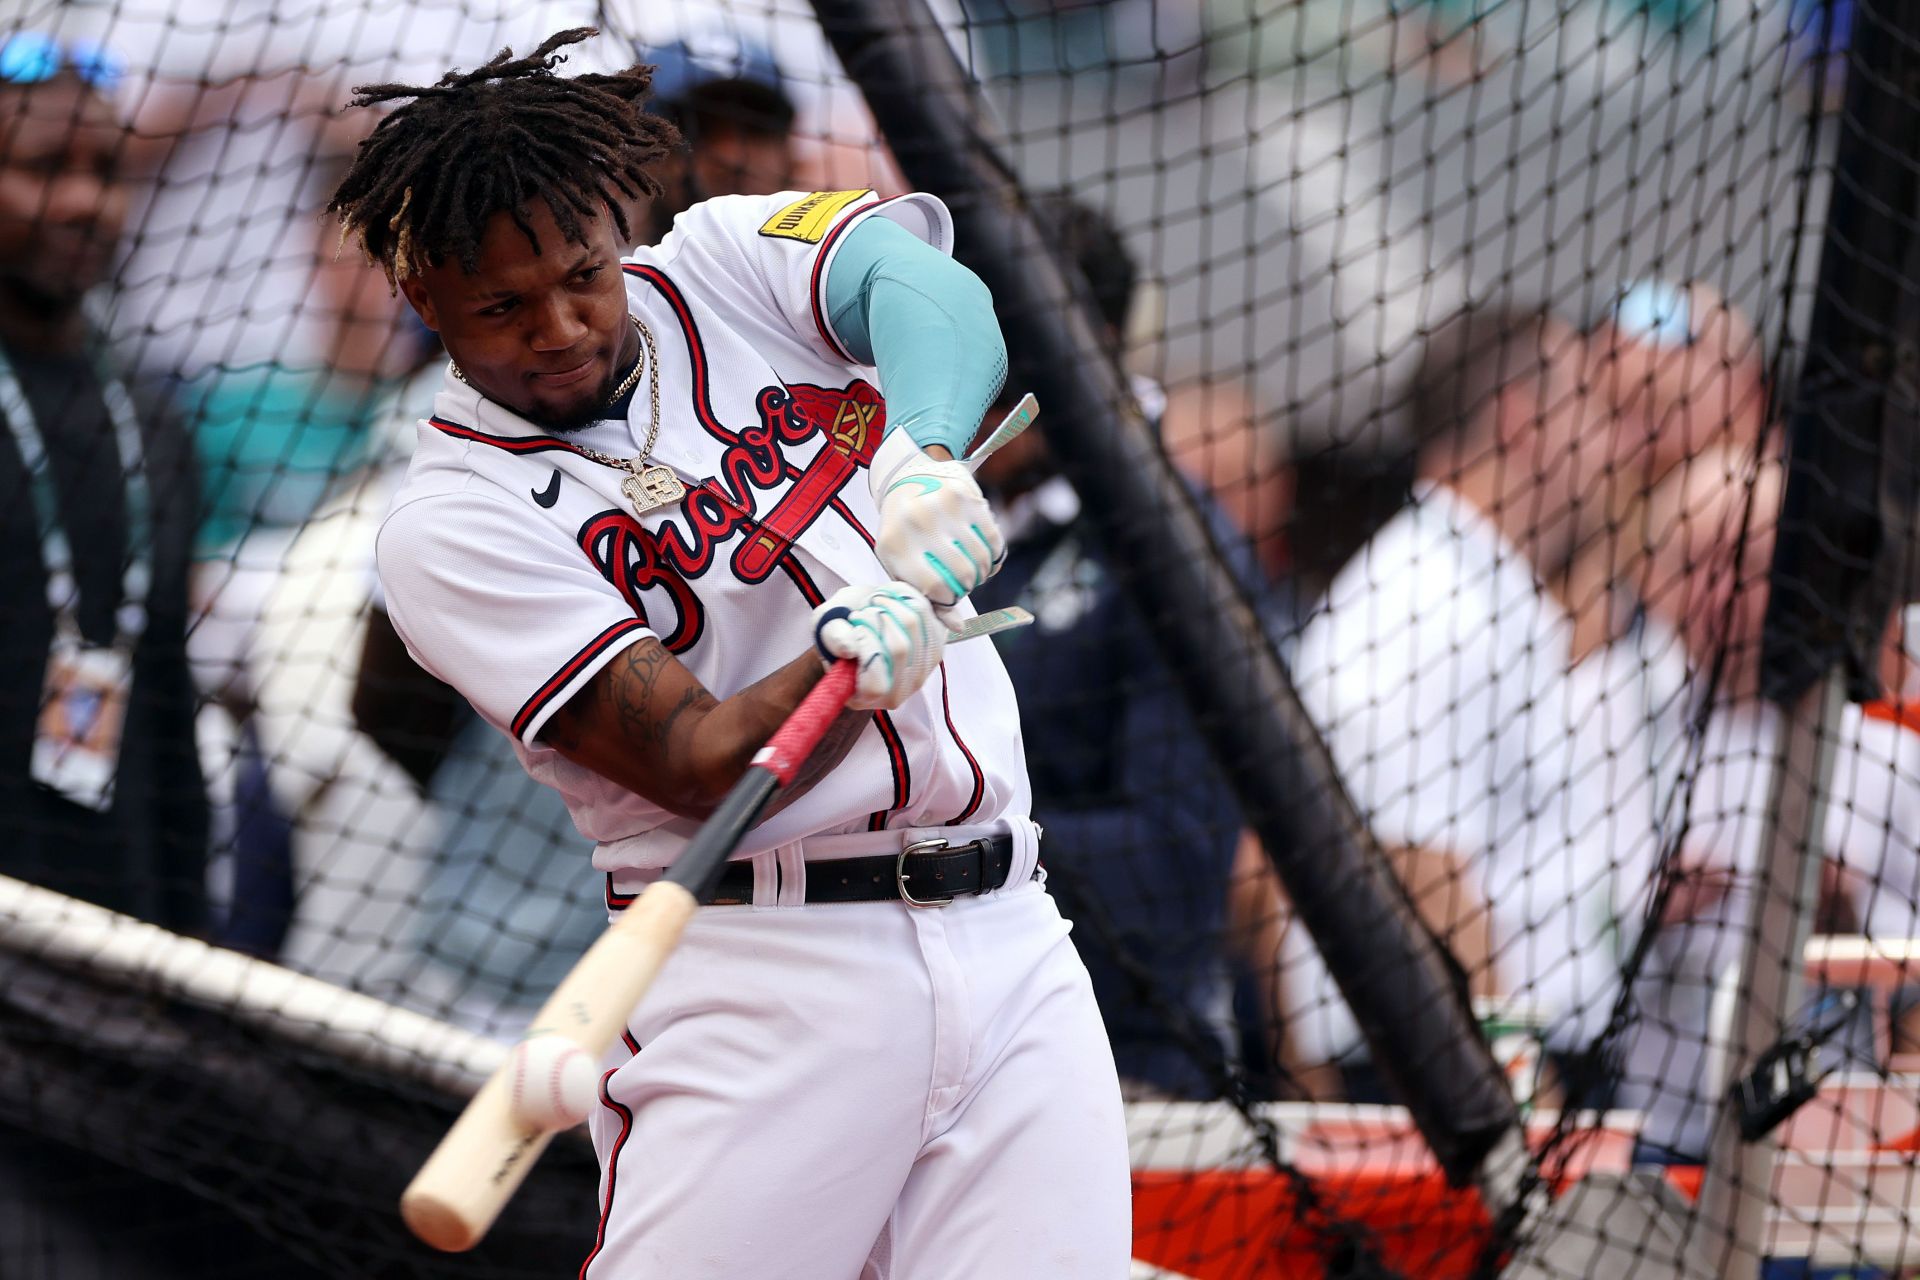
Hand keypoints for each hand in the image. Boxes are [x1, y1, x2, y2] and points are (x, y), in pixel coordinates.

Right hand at [811, 582, 945, 710]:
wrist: (863, 618)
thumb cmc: (840, 628)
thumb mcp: (825, 629)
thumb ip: (834, 638)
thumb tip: (851, 647)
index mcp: (864, 696)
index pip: (875, 684)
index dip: (866, 646)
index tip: (854, 623)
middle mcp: (897, 692)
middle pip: (899, 649)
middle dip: (876, 617)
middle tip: (863, 608)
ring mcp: (922, 672)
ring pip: (915, 625)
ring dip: (891, 603)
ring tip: (875, 602)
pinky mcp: (937, 647)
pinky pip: (928, 613)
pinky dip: (907, 597)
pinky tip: (892, 597)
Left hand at [869, 431, 1005, 618]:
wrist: (906, 478)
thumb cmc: (902, 532)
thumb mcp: (900, 565)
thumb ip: (925, 597)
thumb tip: (958, 627)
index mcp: (895, 546)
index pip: (936, 589)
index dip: (949, 600)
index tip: (950, 596)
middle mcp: (917, 523)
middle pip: (962, 574)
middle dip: (969, 585)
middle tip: (965, 582)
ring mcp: (942, 507)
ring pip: (981, 558)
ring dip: (983, 570)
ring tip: (975, 568)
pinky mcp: (965, 496)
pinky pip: (993, 538)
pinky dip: (994, 553)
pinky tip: (985, 554)